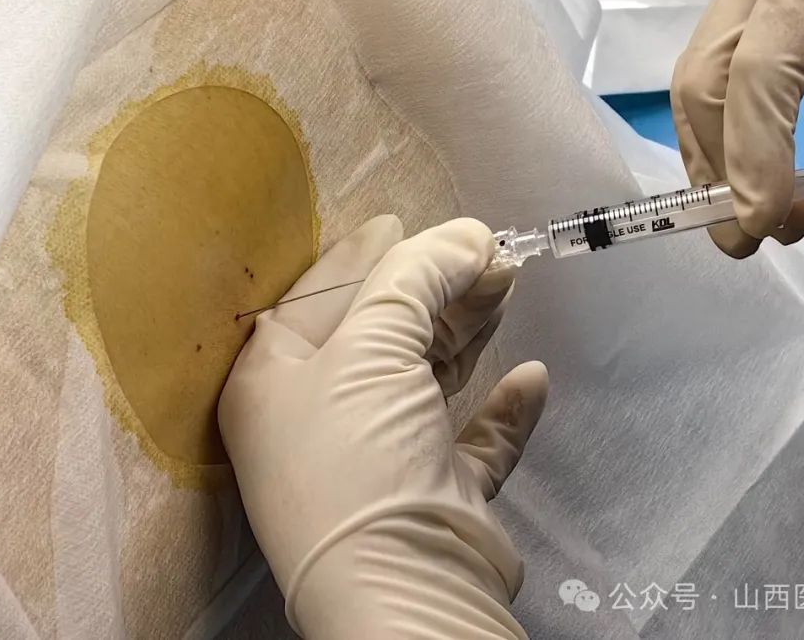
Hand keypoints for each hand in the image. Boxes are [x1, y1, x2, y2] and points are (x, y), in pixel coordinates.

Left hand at [219, 216, 547, 638]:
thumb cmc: (360, 452)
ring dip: (468, 331)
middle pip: (381, 330)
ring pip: (426, 375)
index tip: (409, 219)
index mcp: (274, 380)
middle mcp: (319, 416)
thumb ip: (416, 276)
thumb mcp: (372, 346)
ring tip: (509, 285)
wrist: (405, 584)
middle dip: (434, 287)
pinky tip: (528, 379)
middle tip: (490, 252)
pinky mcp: (433, 492)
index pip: (316, 295)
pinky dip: (499, 407)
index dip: (365, 253)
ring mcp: (378, 458)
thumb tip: (469, 235)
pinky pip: (469, 437)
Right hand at [672, 0, 803, 256]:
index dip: (755, 151)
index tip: (770, 223)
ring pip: (702, 75)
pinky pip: (724, 69)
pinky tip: (756, 171)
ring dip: (717, 153)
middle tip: (762, 237)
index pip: (761, 64)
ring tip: (765, 216)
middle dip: (721, 163)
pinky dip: (729, 128)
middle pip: (709, 74)